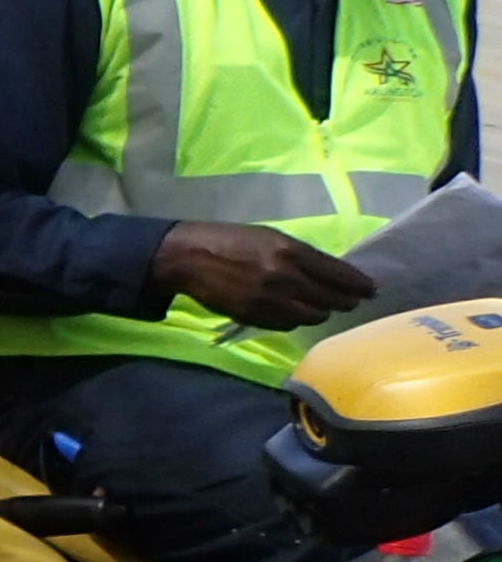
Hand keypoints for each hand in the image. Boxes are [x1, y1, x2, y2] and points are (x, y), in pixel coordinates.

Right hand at [151, 220, 375, 327]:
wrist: (188, 257)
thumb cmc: (231, 240)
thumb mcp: (271, 237)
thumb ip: (301, 255)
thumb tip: (332, 273)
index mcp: (289, 251)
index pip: (337, 274)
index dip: (359, 284)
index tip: (372, 290)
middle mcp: (283, 277)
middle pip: (329, 299)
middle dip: (345, 301)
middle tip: (352, 302)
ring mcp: (268, 300)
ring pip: (311, 315)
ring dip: (320, 312)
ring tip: (322, 308)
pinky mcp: (253, 316)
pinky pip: (287, 324)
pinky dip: (295, 319)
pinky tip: (294, 311)